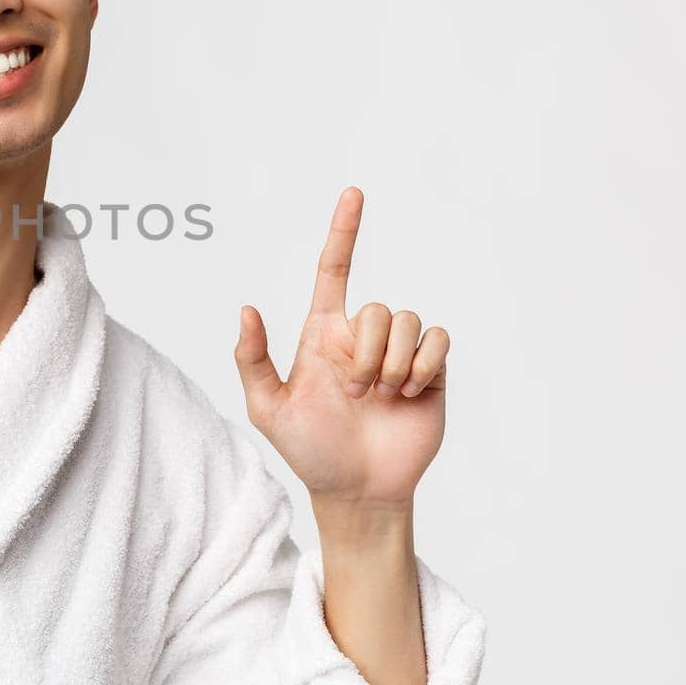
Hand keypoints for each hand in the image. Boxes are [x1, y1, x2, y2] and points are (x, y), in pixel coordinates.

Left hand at [233, 188, 449, 506]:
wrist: (357, 490)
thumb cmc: (309, 449)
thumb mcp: (268, 408)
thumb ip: (252, 359)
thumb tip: (246, 308)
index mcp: (325, 335)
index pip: (335, 270)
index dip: (344, 232)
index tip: (353, 194)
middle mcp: (364, 337)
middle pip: (379, 308)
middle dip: (369, 351)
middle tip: (356, 391)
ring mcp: (399, 354)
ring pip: (410, 321)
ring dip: (394, 363)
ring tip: (381, 397)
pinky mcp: (431, 373)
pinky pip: (439, 340)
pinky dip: (424, 365)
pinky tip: (409, 394)